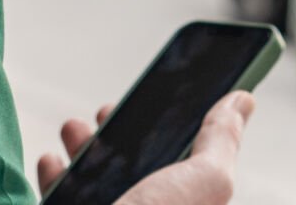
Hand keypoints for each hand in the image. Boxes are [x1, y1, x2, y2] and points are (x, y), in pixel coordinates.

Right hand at [35, 92, 255, 204]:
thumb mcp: (203, 182)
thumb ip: (221, 142)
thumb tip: (243, 101)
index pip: (184, 169)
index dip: (174, 131)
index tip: (159, 102)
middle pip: (136, 171)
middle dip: (120, 134)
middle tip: (106, 111)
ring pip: (95, 182)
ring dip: (82, 147)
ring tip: (74, 128)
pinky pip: (61, 201)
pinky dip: (55, 176)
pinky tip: (52, 161)